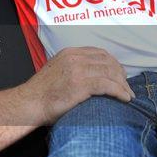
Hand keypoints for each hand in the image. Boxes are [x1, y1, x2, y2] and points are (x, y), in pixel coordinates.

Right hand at [20, 47, 134, 124]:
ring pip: (110, 72)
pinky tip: (124, 98)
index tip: (120, 75)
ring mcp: (77, 70)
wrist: (29, 103)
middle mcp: (74, 57)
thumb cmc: (42, 93)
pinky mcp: (80, 84)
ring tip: (128, 95)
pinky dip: (119, 92)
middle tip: (127, 87)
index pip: (99, 53)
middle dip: (121, 74)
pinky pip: (107, 85)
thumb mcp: (57, 71)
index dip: (113, 63)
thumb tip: (91, 75)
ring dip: (123, 84)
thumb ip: (73, 68)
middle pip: (108, 61)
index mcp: (69, 53)